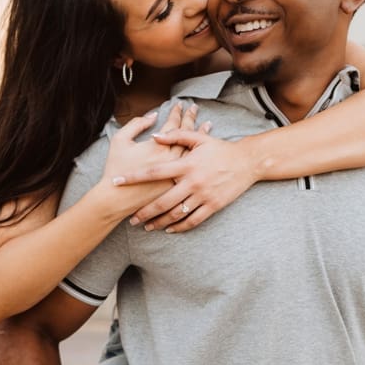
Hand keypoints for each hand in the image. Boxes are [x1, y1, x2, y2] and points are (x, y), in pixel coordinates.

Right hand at [102, 103, 200, 211]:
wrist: (117, 199)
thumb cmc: (117, 168)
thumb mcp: (120, 140)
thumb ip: (137, 124)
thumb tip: (152, 116)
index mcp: (157, 146)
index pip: (172, 124)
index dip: (176, 113)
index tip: (179, 105)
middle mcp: (170, 158)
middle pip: (186, 135)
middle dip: (190, 119)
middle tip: (194, 109)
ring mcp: (176, 172)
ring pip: (192, 150)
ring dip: (199, 136)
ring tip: (207, 125)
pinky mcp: (176, 185)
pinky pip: (191, 167)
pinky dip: (198, 157)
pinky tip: (203, 151)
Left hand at [121, 125, 247, 233]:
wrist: (248, 162)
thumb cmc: (220, 149)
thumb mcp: (199, 138)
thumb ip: (176, 136)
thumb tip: (153, 136)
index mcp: (186, 164)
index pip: (154, 172)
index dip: (133, 177)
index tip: (116, 182)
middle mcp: (193, 181)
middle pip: (162, 200)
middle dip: (144, 211)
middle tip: (130, 219)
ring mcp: (203, 195)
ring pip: (176, 213)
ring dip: (159, 222)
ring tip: (147, 226)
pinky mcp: (213, 205)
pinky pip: (193, 220)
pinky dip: (180, 227)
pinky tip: (169, 229)